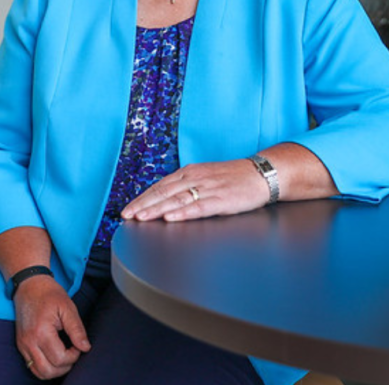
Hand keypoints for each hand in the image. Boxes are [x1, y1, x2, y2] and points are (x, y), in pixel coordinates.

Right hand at [14, 275, 90, 379]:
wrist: (29, 285)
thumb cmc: (49, 293)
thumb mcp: (67, 307)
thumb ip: (77, 329)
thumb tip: (85, 348)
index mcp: (41, 332)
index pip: (60, 359)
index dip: (74, 355)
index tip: (78, 344)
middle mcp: (29, 342)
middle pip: (49, 371)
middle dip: (65, 366)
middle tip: (73, 352)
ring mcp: (23, 345)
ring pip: (39, 372)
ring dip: (55, 370)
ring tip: (64, 356)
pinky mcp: (21, 346)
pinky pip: (32, 366)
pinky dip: (45, 367)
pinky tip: (54, 356)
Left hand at [121, 159, 268, 222]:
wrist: (262, 174)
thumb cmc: (234, 178)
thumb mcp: (205, 177)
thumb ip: (186, 186)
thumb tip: (164, 200)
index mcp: (190, 172)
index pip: (160, 185)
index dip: (142, 198)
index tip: (127, 208)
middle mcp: (195, 178)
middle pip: (163, 192)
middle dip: (143, 205)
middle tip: (126, 215)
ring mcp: (208, 188)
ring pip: (177, 199)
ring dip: (156, 209)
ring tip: (141, 217)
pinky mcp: (221, 200)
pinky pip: (199, 207)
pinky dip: (182, 212)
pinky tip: (170, 217)